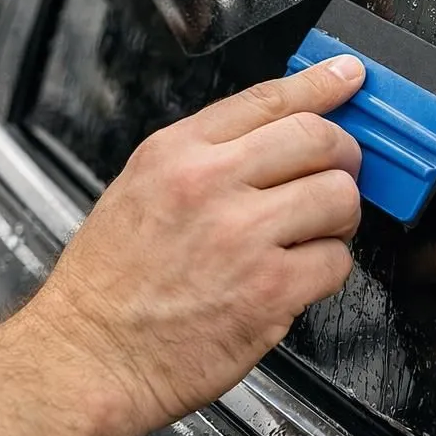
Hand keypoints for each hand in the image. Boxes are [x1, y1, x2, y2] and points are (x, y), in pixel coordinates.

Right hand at [25, 56, 366, 435]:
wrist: (87, 358)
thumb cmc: (108, 287)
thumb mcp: (138, 191)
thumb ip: (204, 159)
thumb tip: (276, 139)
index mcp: (175, 154)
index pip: (268, 99)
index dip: (320, 84)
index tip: (347, 77)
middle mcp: (210, 185)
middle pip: (318, 139)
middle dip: (342, 156)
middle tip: (338, 174)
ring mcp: (244, 237)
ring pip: (339, 197)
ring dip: (338, 216)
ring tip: (313, 233)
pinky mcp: (270, 291)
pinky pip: (336, 261)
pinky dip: (327, 269)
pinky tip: (296, 278)